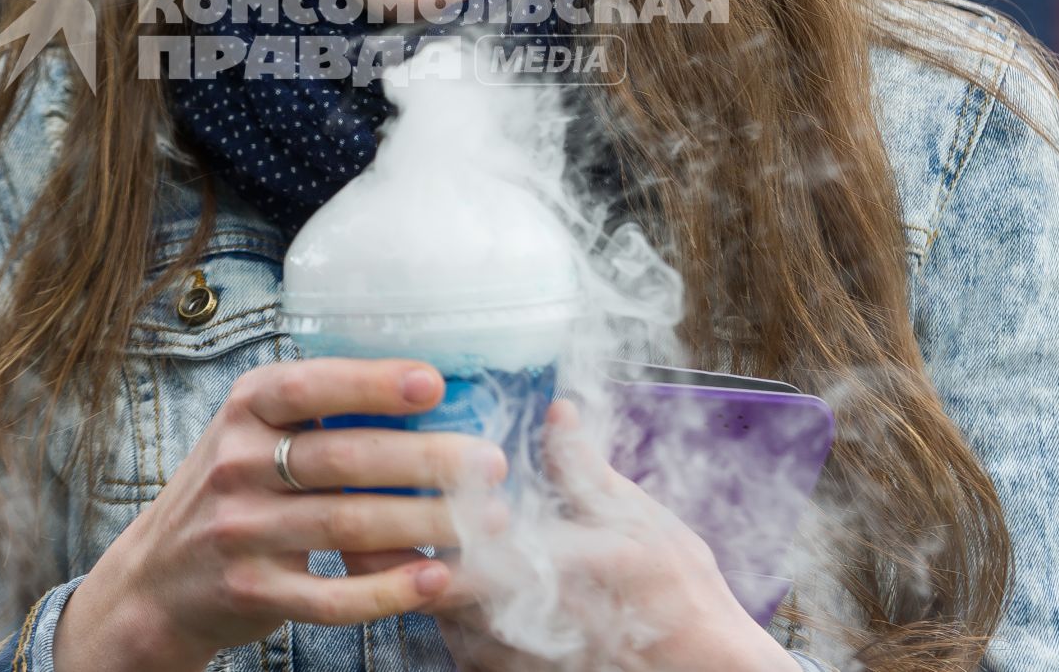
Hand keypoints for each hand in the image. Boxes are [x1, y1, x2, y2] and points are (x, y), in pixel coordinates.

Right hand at [54, 359, 508, 671]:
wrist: (158, 580)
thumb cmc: (234, 492)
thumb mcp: (253, 434)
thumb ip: (317, 414)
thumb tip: (431, 390)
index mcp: (244, 409)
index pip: (310, 386)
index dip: (373, 383)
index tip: (435, 383)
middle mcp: (235, 462)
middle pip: (344, 458)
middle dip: (427, 460)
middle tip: (490, 463)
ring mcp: (239, 529)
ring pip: (346, 526)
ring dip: (425, 523)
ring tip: (485, 520)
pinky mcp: (251, 590)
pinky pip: (330, 595)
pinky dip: (388, 590)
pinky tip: (433, 580)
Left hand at [348, 401, 789, 671]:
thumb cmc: (679, 599)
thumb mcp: (636, 519)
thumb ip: (583, 468)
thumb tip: (557, 412)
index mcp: (536, 569)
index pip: (442, 547)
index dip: (407, 514)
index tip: (389, 480)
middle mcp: (511, 622)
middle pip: (421, 588)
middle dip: (398, 548)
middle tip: (379, 510)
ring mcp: (507, 661)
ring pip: (435, 621)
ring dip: (422, 585)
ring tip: (414, 546)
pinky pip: (461, 651)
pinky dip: (452, 620)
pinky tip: (458, 594)